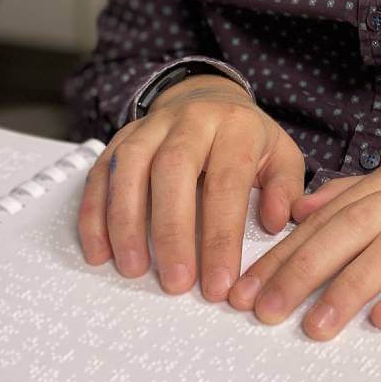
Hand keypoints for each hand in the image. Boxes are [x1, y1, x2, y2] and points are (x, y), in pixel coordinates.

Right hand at [76, 75, 305, 302]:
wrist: (211, 98)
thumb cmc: (246, 138)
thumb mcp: (281, 155)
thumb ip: (285, 188)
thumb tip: (276, 222)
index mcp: (235, 127)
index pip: (228, 182)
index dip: (222, 236)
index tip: (218, 283)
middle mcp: (191, 120)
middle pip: (174, 169)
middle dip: (172, 230)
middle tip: (175, 282)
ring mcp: (152, 126)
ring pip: (130, 166)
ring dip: (126, 222)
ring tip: (133, 268)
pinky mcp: (122, 137)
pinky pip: (102, 171)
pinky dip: (95, 212)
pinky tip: (99, 250)